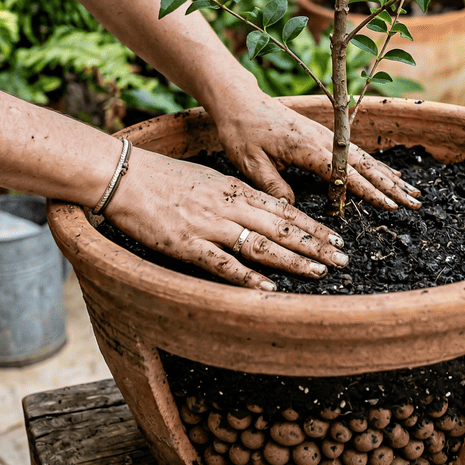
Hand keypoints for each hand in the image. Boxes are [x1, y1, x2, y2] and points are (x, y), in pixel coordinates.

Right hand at [101, 147, 351, 289]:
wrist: (122, 176)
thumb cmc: (160, 178)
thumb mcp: (204, 179)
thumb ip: (231, 194)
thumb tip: (256, 207)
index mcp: (232, 189)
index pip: (283, 208)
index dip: (311, 225)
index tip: (335, 236)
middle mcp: (228, 206)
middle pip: (281, 227)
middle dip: (315, 244)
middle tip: (342, 258)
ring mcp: (209, 226)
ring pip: (261, 244)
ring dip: (293, 260)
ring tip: (319, 272)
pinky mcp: (188, 245)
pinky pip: (224, 264)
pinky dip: (249, 277)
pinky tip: (269, 288)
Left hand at [210, 96, 421, 209]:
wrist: (239, 100)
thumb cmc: (242, 131)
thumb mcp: (249, 163)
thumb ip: (273, 186)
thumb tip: (292, 209)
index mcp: (308, 148)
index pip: (345, 174)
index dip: (368, 192)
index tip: (389, 206)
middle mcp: (325, 138)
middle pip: (365, 166)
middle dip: (392, 186)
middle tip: (415, 204)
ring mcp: (328, 134)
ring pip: (366, 158)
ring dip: (391, 176)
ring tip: (413, 193)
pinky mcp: (325, 134)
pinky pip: (357, 151)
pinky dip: (377, 165)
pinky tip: (389, 175)